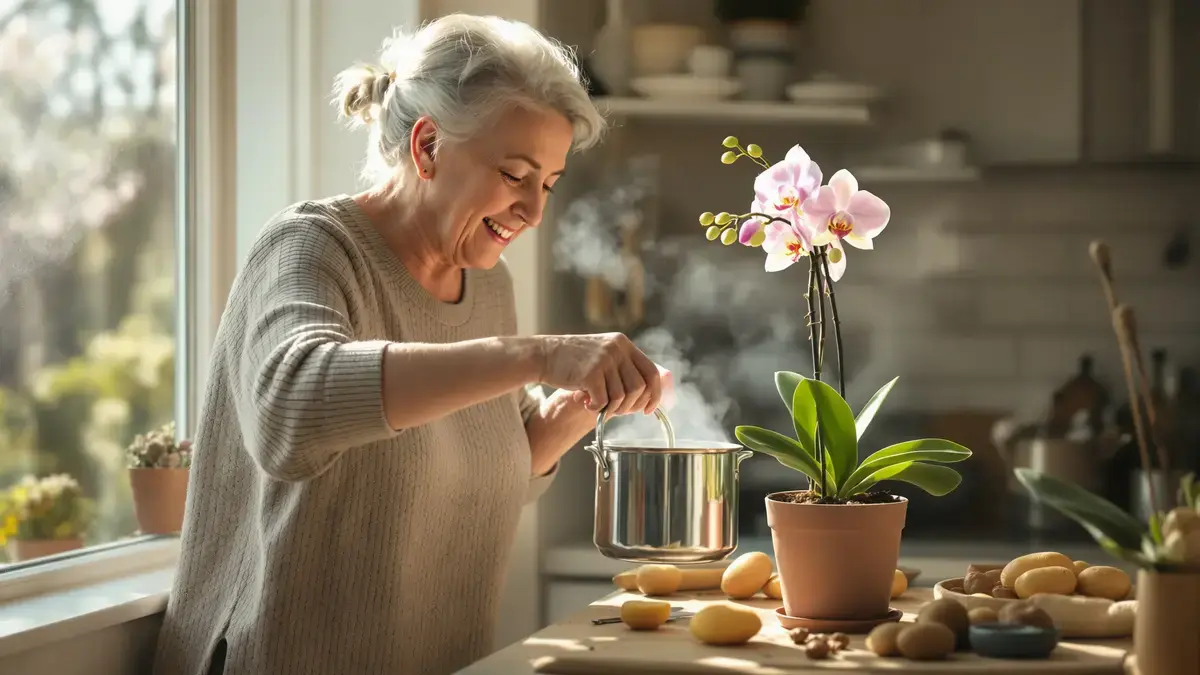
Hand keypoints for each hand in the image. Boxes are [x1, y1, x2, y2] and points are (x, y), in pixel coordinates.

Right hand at [535, 333, 662, 415]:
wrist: (543, 355)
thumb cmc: (573, 361)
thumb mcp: (603, 355)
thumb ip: (622, 368)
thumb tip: (646, 395)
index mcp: (623, 344)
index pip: (651, 372)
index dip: (654, 394)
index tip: (647, 409)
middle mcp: (617, 349)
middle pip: (639, 387)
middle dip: (630, 406)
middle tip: (616, 411)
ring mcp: (604, 359)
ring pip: (622, 397)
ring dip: (611, 408)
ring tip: (597, 405)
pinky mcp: (591, 373)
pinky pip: (604, 401)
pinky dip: (596, 408)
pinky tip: (586, 403)